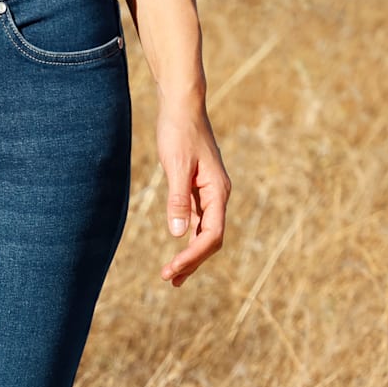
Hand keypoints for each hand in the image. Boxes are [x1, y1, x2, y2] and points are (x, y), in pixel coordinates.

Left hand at [156, 99, 230, 287]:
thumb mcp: (176, 166)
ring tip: (173, 277)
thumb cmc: (179, 132)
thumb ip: (178, 200)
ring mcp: (209, 194)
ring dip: (190, 255)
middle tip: (169, 280)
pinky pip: (197, 222)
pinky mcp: (198, 190)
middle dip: (192, 261)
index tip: (171, 270)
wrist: (182, 106)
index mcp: (218, 191)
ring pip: (204, 233)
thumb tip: (177, 234)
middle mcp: (217, 195)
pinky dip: (187, 239)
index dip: (193, 256)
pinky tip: (177, 252)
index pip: (212, 235)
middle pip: (210, 239)